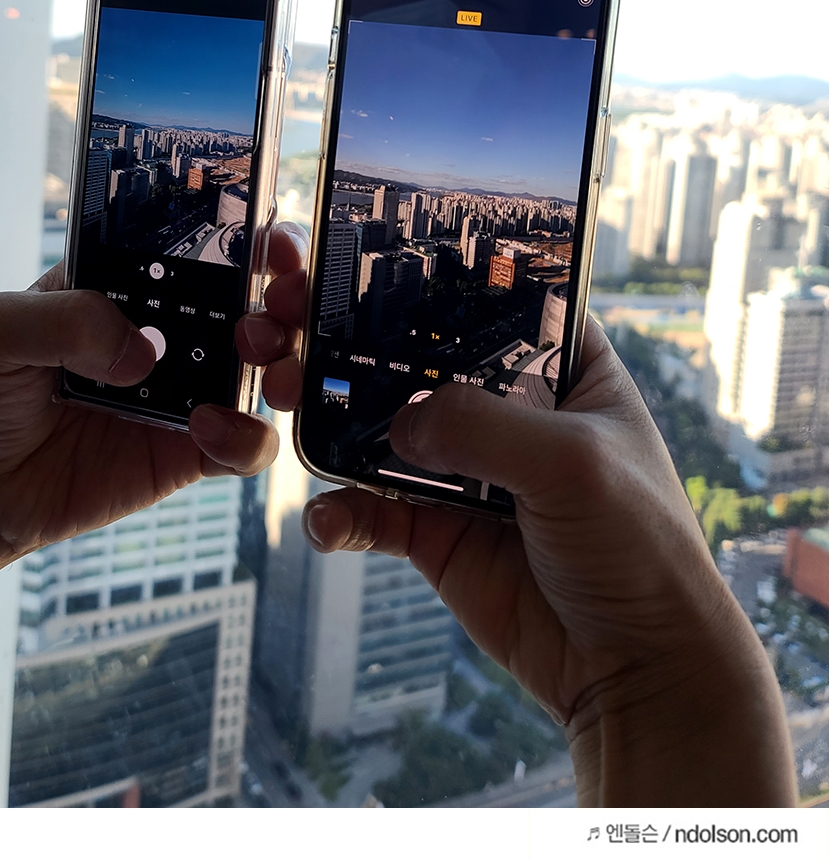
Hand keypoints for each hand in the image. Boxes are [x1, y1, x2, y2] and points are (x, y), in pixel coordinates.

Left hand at [0, 222, 309, 598]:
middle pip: (263, 304)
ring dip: (286, 360)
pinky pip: (247, 446)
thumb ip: (65, 318)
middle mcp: (177, 332)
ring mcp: (190, 392)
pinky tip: (205, 429)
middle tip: (278, 304)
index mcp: (139, 284)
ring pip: (273, 371)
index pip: (213, 248)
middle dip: (290, 296)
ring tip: (256, 359)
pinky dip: (245, 436)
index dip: (258, 239)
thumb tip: (144, 351)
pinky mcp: (191, 452)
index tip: (275, 244)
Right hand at [296, 319, 796, 805]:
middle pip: (422, 361)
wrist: (635, 667)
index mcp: (565, 368)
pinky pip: (372, 510)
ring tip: (291, 409)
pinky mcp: (437, 529)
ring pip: (386, 430)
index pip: (496, 301)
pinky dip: (341, 512)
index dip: (439, 281)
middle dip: (362, 350)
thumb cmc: (639, 546)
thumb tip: (399, 424)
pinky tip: (325, 521)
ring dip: (337, 423)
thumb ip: (484, 427)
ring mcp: (468, 469)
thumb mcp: (573, 463)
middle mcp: (510, 410)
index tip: (368, 262)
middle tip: (303, 334)